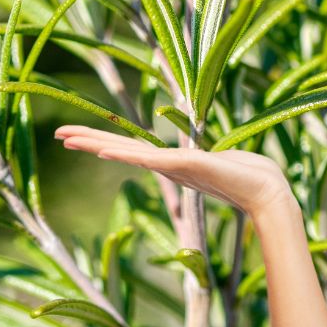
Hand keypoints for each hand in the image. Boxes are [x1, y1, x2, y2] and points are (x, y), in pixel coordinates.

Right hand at [54, 125, 292, 219]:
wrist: (268, 192)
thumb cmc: (252, 175)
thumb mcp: (222, 159)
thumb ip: (211, 157)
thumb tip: (216, 159)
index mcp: (173, 162)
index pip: (130, 148)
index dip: (103, 140)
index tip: (78, 135)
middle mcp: (167, 166)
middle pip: (119, 149)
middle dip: (88, 140)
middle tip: (58, 134)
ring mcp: (173, 167)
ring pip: (126, 152)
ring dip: (97, 143)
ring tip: (69, 138)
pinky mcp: (184, 165)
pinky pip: (148, 158)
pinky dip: (124, 154)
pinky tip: (104, 150)